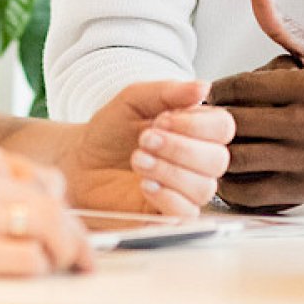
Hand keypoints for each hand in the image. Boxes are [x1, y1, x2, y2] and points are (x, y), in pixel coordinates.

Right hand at [0, 157, 92, 276]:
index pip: (34, 178)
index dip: (59, 206)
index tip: (67, 226)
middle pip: (50, 200)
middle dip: (75, 231)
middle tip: (86, 256)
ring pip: (48, 226)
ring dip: (67, 249)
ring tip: (72, 267)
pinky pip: (27, 259)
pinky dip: (41, 269)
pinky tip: (36, 276)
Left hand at [55, 80, 233, 216]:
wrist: (80, 162)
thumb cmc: (110, 131)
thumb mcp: (134, 99)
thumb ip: (168, 91)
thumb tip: (203, 88)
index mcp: (196, 130)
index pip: (223, 127)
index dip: (197, 125)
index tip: (163, 119)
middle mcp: (197, 162)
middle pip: (218, 159)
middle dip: (180, 147)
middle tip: (146, 138)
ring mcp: (185, 190)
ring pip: (203, 187)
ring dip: (169, 170)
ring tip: (138, 159)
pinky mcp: (169, 215)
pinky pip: (186, 213)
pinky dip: (166, 196)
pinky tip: (143, 184)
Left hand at [205, 0, 303, 209]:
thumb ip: (283, 25)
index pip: (240, 86)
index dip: (213, 90)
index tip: (201, 93)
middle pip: (235, 122)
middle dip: (206, 121)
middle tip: (188, 121)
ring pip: (239, 157)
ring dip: (214, 152)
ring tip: (201, 145)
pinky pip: (253, 191)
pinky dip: (231, 185)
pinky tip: (224, 172)